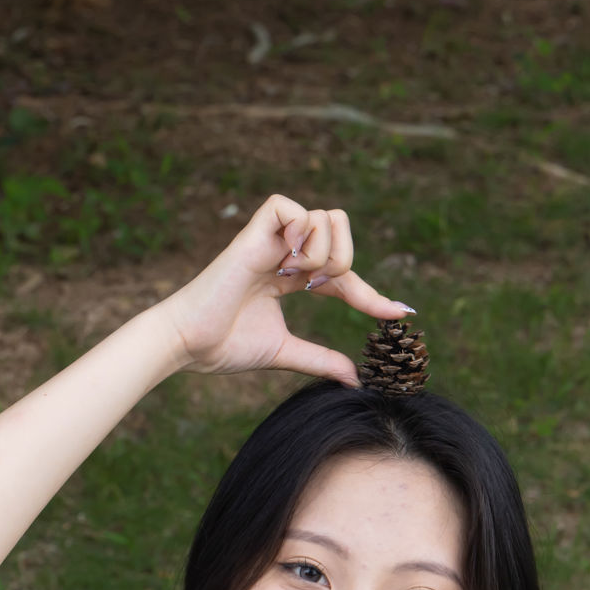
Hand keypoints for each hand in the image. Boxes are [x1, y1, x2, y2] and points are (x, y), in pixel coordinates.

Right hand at [161, 194, 415, 384]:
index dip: (372, 294)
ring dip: (325, 254)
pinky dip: (302, 233)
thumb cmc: (225, 346)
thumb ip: (320, 359)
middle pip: (340, 226)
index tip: (400, 313)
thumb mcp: (285, 353)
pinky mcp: (253, 233)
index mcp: (291, 275)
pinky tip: (288, 263)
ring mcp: (270, 240)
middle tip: (321, 291)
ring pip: (325, 215)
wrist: (190, 344)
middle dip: (346, 261)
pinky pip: (292, 210)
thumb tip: (354, 379)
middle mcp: (284, 252)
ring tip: (299, 280)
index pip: (343, 275)